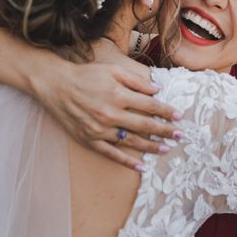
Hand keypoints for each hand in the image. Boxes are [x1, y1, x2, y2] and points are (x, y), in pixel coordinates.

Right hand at [34, 63, 180, 170]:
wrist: (55, 85)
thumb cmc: (85, 75)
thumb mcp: (112, 70)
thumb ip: (136, 81)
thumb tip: (157, 89)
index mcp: (118, 95)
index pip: (149, 106)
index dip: (166, 112)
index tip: (179, 117)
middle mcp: (110, 114)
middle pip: (144, 125)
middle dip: (165, 131)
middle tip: (181, 135)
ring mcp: (99, 129)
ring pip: (131, 141)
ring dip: (151, 147)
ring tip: (166, 149)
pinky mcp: (89, 139)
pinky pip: (111, 154)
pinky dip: (127, 161)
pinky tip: (141, 167)